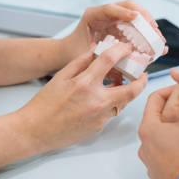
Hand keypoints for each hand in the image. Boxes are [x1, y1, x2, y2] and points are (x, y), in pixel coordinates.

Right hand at [17, 41, 146, 153]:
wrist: (35, 130)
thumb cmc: (44, 104)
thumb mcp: (60, 77)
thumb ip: (80, 62)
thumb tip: (95, 49)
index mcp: (84, 83)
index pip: (110, 60)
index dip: (122, 50)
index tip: (127, 48)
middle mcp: (96, 100)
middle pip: (131, 89)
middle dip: (141, 80)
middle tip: (143, 73)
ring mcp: (99, 116)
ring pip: (123, 103)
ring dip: (126, 93)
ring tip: (123, 84)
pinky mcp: (98, 128)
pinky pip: (112, 113)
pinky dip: (112, 104)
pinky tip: (104, 99)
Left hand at [61, 0, 166, 75]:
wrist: (68, 52)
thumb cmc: (73, 53)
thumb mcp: (84, 56)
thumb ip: (100, 60)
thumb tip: (119, 70)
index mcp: (92, 16)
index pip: (109, 9)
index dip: (123, 12)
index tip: (135, 17)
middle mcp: (105, 14)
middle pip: (129, 7)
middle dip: (144, 17)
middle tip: (153, 29)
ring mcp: (114, 19)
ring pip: (136, 15)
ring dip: (149, 25)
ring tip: (158, 38)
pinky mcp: (121, 26)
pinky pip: (137, 26)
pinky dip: (147, 34)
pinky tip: (155, 43)